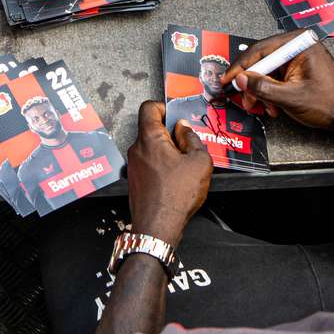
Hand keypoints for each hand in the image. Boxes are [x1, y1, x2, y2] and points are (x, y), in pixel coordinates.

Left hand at [125, 101, 211, 245]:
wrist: (157, 226)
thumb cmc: (176, 196)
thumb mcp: (199, 163)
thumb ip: (193, 139)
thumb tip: (184, 128)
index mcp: (149, 138)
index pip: (148, 107)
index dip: (163, 107)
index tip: (176, 116)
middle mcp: (136, 148)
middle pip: (151, 128)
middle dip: (170, 133)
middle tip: (187, 144)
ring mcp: (134, 165)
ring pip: (151, 147)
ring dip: (167, 151)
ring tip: (184, 165)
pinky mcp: (135, 179)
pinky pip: (148, 163)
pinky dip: (161, 165)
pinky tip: (175, 178)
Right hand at [222, 35, 333, 134]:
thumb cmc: (331, 103)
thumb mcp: (291, 97)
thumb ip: (263, 87)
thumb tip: (241, 79)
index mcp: (299, 43)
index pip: (260, 50)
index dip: (240, 66)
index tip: (228, 79)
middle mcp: (298, 45)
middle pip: (262, 60)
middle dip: (251, 83)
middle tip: (244, 98)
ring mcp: (298, 56)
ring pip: (267, 71)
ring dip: (261, 91)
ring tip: (262, 106)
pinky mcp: (298, 68)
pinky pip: (276, 77)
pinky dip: (270, 92)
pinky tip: (273, 105)